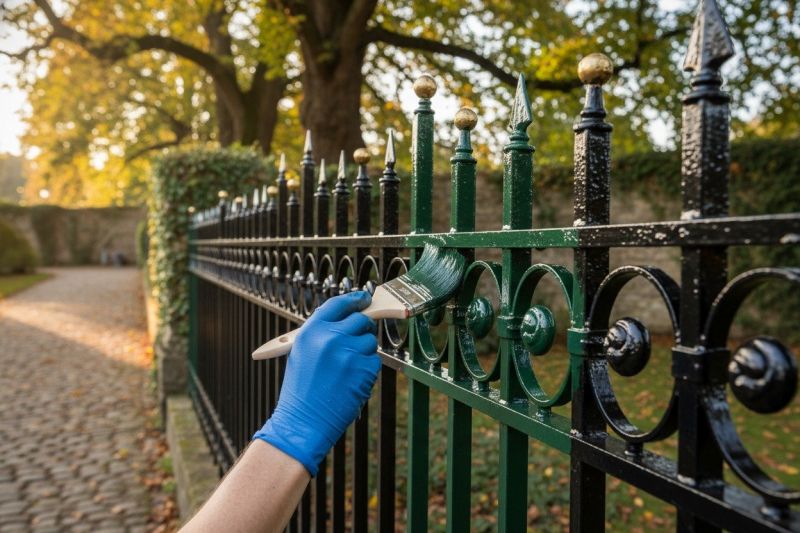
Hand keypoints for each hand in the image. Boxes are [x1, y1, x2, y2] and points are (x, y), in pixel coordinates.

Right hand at [253, 291, 380, 475]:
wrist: (304, 421)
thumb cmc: (301, 390)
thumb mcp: (302, 353)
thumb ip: (321, 334)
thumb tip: (344, 321)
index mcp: (312, 331)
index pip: (338, 304)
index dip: (354, 299)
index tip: (363, 299)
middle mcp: (331, 337)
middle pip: (360, 319)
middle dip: (362, 328)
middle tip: (358, 339)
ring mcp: (349, 352)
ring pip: (370, 341)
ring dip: (364, 352)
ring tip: (347, 369)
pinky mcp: (364, 368)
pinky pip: (374, 360)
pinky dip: (367, 369)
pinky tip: (352, 380)